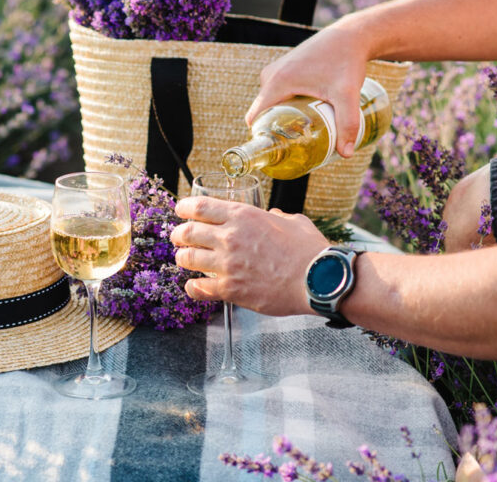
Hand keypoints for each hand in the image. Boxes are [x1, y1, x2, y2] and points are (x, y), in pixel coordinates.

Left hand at [169, 196, 327, 316]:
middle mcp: (230, 237)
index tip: (180, 211)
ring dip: (183, 259)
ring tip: (184, 260)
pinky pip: (199, 287)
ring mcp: (228, 264)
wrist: (319, 279)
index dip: (184, 208)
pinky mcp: (230, 289)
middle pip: (187, 232)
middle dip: (178, 235)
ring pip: (187, 258)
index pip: (199, 207)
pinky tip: (193, 286)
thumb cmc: (309, 250)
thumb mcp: (292, 221)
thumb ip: (276, 216)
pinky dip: (192, 287)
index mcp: (242, 216)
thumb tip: (272, 215)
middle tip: (177, 238)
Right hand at [246, 20, 371, 157]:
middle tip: (295, 146)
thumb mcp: (347, 94)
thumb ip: (347, 124)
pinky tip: (301, 116)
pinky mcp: (284, 68)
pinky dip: (284, 105)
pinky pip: (276, 93)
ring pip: (270, 103)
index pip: (255, 118)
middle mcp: (271, 75)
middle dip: (275, 130)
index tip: (277, 152)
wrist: (351, 35)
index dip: (262, 137)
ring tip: (300, 134)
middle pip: (263, 113)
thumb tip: (345, 154)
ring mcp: (276, 70)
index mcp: (276, 82)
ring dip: (280, 118)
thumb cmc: (347, 61)